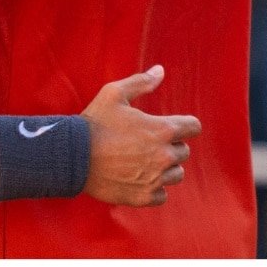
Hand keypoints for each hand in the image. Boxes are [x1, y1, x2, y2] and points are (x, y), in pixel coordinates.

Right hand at [80, 65, 201, 206]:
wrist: (72, 156)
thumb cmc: (94, 122)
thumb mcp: (114, 93)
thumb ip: (141, 82)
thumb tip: (160, 70)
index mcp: (161, 129)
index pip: (194, 127)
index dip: (184, 124)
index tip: (172, 126)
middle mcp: (164, 156)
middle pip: (184, 151)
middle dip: (170, 145)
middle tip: (148, 143)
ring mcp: (155, 179)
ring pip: (176, 174)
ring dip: (165, 168)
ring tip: (144, 161)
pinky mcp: (144, 196)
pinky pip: (162, 194)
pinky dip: (154, 187)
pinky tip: (139, 178)